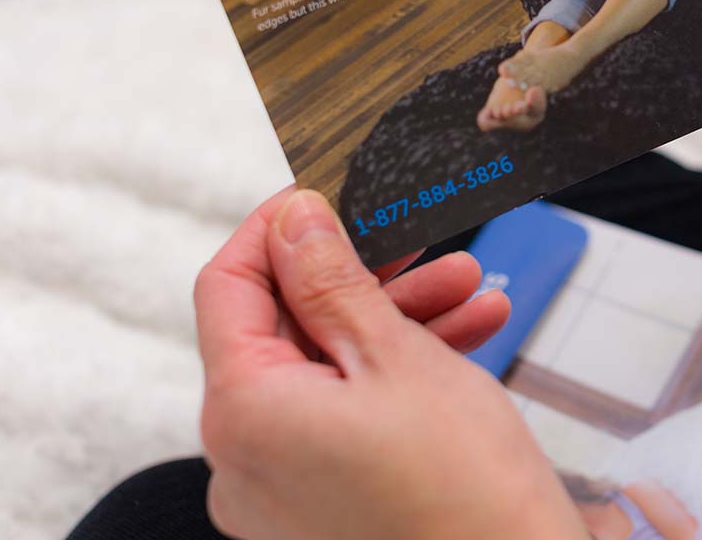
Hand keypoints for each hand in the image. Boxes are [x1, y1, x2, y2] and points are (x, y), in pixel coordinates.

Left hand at [194, 187, 582, 539]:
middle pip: (285, 330)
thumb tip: (292, 219)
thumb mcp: (397, 355)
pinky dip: (397, 378)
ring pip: (326, 373)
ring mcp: (281, 492)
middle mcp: (243, 459)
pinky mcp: (321, 510)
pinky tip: (470, 336)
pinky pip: (345, 419)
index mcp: (242, 413)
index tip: (332, 194)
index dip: (278, 229)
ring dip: (396, 322)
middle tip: (423, 240)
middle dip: (364, 277)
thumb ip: (332, 280)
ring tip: (472, 289)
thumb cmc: (462, 485)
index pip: (228, 287)